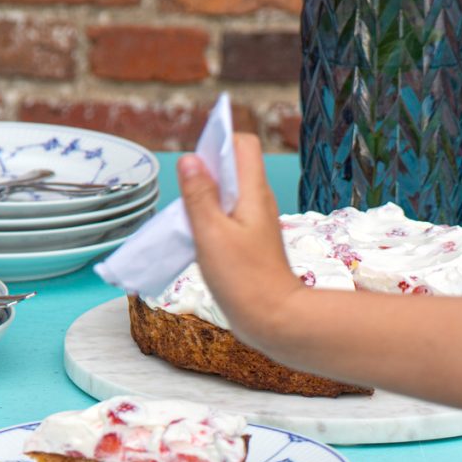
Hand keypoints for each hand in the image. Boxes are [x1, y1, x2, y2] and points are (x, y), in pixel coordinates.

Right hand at [178, 134, 301, 347]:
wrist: (274, 319)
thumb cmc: (245, 279)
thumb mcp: (211, 233)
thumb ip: (199, 196)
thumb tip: (190, 160)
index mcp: (253, 192)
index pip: (243, 144)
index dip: (219, 142)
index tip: (196, 160)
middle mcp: (258, 202)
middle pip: (233, 167)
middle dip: (206, 170)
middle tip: (187, 192)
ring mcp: (255, 222)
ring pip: (228, 193)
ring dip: (206, 196)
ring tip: (189, 216)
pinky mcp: (250, 242)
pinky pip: (227, 216)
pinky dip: (210, 218)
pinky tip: (197, 236)